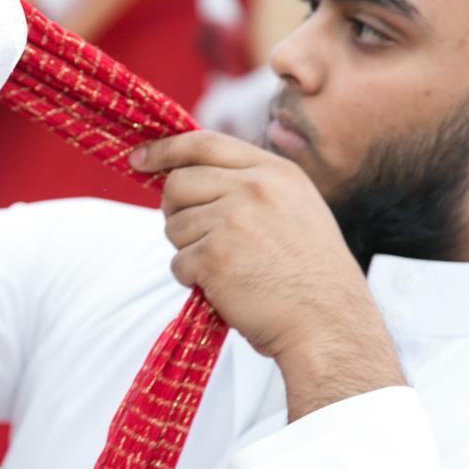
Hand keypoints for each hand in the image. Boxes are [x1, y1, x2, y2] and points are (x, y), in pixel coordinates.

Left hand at [131, 131, 405, 418]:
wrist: (329, 325)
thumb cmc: (310, 276)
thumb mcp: (295, 210)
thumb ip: (251, 186)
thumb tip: (187, 176)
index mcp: (276, 171)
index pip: (205, 143)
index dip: (165, 149)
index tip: (139, 158)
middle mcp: (254, 187)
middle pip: (178, 183)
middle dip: (174, 210)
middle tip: (196, 237)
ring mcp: (234, 219)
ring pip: (174, 225)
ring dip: (188, 251)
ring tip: (228, 268)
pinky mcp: (215, 255)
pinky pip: (178, 263)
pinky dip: (193, 281)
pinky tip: (226, 288)